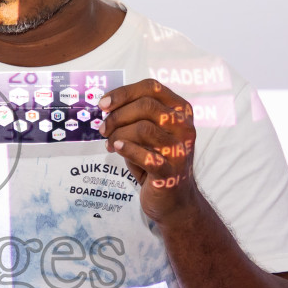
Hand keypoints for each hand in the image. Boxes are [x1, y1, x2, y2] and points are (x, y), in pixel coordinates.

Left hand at [97, 79, 197, 221]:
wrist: (174, 200)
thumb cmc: (157, 160)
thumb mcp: (149, 133)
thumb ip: (134, 116)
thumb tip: (106, 106)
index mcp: (180, 111)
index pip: (152, 88)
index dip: (124, 92)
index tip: (103, 104)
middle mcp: (184, 127)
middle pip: (147, 106)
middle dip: (118, 115)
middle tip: (103, 128)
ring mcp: (180, 150)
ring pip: (144, 129)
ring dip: (119, 134)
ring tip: (110, 143)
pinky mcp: (170, 173)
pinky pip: (146, 156)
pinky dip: (127, 150)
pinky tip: (116, 149)